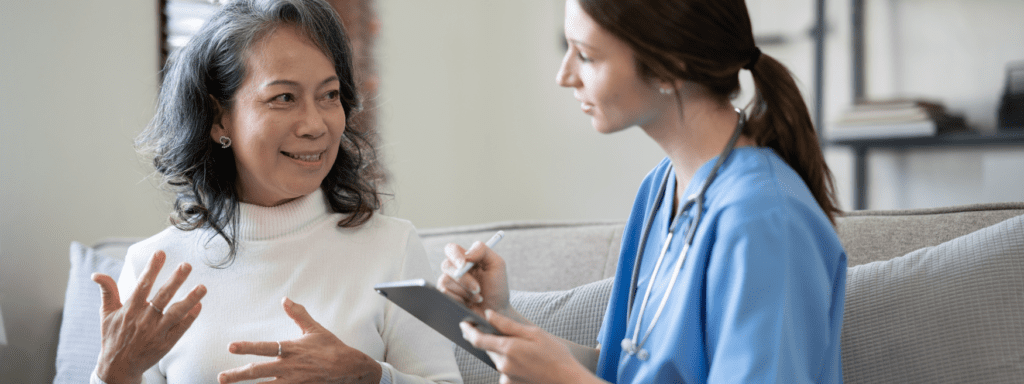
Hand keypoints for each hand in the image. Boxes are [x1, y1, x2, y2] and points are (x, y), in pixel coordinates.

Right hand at [92, 250, 205, 383]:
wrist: (118, 367)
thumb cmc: (113, 337)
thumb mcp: (106, 314)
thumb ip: (107, 292)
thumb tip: (97, 274)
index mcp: (130, 309)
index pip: (142, 285)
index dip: (152, 268)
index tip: (160, 253)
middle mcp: (144, 319)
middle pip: (162, 296)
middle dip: (175, 280)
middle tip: (187, 265)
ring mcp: (156, 332)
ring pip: (176, 313)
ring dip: (190, 299)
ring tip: (203, 287)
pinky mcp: (166, 343)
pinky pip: (180, 329)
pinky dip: (189, 318)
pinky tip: (199, 306)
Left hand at [218, 297, 382, 383]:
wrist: (349, 368)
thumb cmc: (331, 347)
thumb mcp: (315, 329)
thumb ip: (298, 314)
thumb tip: (285, 299)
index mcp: (291, 349)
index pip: (265, 348)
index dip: (247, 347)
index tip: (231, 346)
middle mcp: (289, 366)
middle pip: (259, 371)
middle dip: (238, 375)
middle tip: (222, 377)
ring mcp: (293, 381)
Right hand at [437, 241, 511, 317]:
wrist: (495, 311)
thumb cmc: (497, 288)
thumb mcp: (497, 265)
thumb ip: (483, 250)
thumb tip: (466, 254)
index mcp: (466, 259)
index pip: (452, 249)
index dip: (455, 255)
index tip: (463, 264)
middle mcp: (455, 269)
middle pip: (447, 265)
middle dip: (464, 279)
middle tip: (477, 289)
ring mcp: (449, 283)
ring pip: (445, 281)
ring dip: (464, 292)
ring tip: (477, 298)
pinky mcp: (445, 296)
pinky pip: (443, 294)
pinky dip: (459, 299)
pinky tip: (468, 303)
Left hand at [460, 310, 593, 383]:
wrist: (567, 380)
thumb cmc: (555, 355)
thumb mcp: (533, 333)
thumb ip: (507, 325)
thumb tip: (488, 314)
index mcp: (508, 348)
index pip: (478, 339)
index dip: (468, 330)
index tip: (463, 323)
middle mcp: (503, 365)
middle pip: (487, 348)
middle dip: (490, 339)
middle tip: (504, 333)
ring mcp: (506, 377)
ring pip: (496, 359)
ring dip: (503, 352)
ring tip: (526, 352)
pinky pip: (504, 371)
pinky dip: (510, 364)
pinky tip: (527, 363)